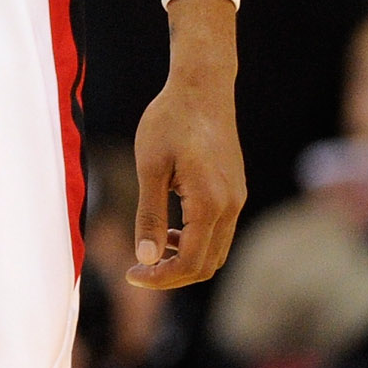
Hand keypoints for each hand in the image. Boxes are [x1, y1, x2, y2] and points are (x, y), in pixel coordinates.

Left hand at [129, 11, 244, 286]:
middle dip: (172, 275)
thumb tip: (145, 257)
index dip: (161, 278)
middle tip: (136, 271)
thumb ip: (150, 214)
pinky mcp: (235, 191)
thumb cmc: (170, 121)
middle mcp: (231, 206)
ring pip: (216, 251)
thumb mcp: (150, 167)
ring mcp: (237, 199)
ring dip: (184, 259)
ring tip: (150, 249)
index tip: (130, 275)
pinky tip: (168, 230)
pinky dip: (194, 242)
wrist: (202, 88)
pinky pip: (219, 232)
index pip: (191, 262)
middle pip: (208, 264)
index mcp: (210, 203)